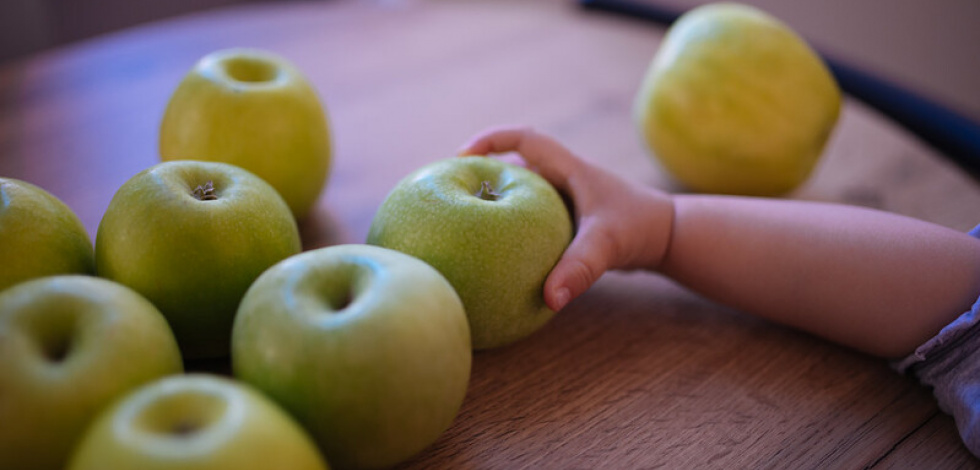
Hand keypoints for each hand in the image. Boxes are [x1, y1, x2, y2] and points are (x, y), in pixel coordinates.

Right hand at [458, 126, 674, 310]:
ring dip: (495, 197)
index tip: (460, 155)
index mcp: (569, 168)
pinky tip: (494, 249)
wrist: (668, 238)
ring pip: (521, 190)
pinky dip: (511, 222)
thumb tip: (549, 299)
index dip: (491, 140)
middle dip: (482, 170)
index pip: (525, 140)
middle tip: (449, 187)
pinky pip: (530, 214)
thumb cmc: (640, 230)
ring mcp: (565, 197)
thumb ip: (579, 269)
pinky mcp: (568, 218)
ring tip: (462, 215)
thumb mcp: (606, 245)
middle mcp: (563, 177)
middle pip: (514, 163)